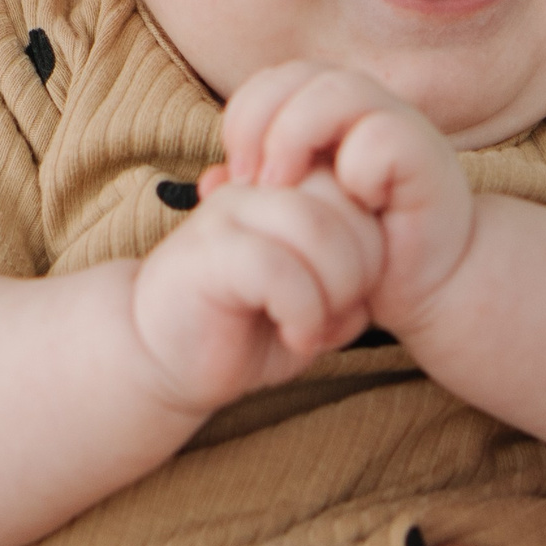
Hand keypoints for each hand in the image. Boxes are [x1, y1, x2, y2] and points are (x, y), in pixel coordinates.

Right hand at [128, 171, 382, 414]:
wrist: (163, 359)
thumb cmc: (246, 329)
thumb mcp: (319, 304)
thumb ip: (354, 280)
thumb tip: (382, 278)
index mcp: (287, 188)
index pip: (358, 185)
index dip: (376, 247)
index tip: (352, 297)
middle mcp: (257, 188)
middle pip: (345, 200)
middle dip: (362, 269)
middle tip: (340, 315)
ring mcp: (228, 215)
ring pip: (316, 227)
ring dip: (336, 290)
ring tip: (317, 326)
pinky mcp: (207, 254)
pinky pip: (279, 266)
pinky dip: (304, 311)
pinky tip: (296, 336)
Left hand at [205, 63, 473, 331]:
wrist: (426, 284)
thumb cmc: (358, 248)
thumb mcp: (294, 221)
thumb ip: (254, 198)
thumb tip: (211, 182)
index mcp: (327, 111)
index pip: (271, 80)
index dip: (243, 116)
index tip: (237, 174)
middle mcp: (364, 106)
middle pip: (297, 74)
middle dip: (259, 122)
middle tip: (252, 180)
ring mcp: (399, 125)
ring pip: (338, 90)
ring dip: (296, 136)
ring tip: (284, 187)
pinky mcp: (428, 157)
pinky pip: (382, 136)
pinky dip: (358, 166)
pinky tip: (353, 202)